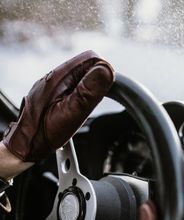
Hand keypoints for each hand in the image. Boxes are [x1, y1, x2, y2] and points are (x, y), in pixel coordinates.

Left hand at [0, 50, 113, 178]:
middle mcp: (55, 76)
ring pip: (80, 78)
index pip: (92, 59)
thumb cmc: (43, 133)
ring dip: (88, 90)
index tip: (106, 91)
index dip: (103, 73)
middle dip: (96, 83)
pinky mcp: (52, 93)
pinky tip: (76, 109)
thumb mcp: (71, 114)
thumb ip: (88, 92)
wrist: (25, 145)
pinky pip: (72, 87)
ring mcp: (52, 85)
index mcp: (60, 77)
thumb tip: (107, 70)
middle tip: (93, 103)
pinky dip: (79, 96)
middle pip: (87, 67)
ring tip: (82, 108)